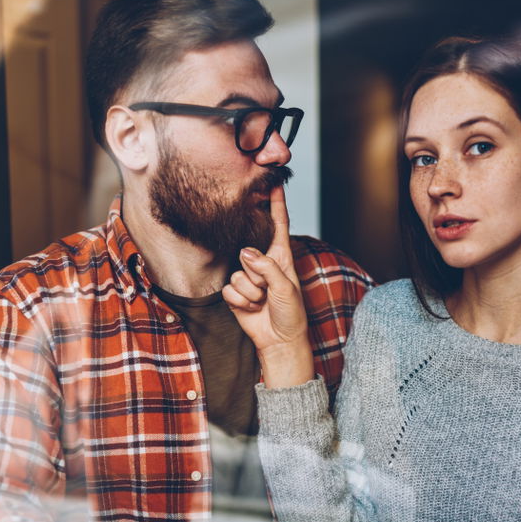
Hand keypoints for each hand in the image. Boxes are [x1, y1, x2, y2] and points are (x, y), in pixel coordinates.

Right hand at [222, 186, 313, 386]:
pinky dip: (241, 301)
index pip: (278, 224)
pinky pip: (229, 288)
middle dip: (255, 267)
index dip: (276, 203)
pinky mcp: (235, 291)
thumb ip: (267, 268)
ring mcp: (248, 276)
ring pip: (238, 273)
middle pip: (249, 248)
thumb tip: (245, 253)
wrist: (279, 340)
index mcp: (282, 256)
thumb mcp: (286, 288)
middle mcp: (263, 262)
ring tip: (263, 302)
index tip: (273, 181)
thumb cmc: (290, 313)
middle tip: (267, 288)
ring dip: (251, 292)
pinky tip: (251, 308)